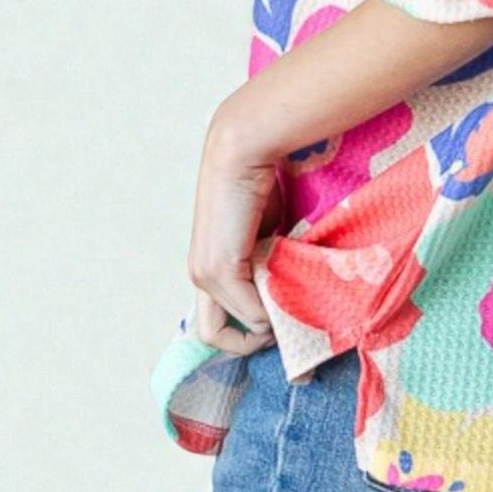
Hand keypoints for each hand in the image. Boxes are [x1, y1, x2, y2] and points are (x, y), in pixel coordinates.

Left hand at [187, 109, 285, 356]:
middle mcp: (199, 274)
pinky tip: (292, 288)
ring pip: (237, 329)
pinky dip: (275, 313)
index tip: (280, 316)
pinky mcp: (220, 269)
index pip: (217, 320)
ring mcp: (206, 274)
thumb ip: (271, 262)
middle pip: (214, 336)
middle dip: (250, 342)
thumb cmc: (261, 181)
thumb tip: (291, 295)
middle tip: (284, 327)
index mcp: (207, 265)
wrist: (244, 149)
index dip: (247, 328)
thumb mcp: (268, 233)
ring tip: (293, 305)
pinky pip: (252, 314)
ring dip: (268, 326)